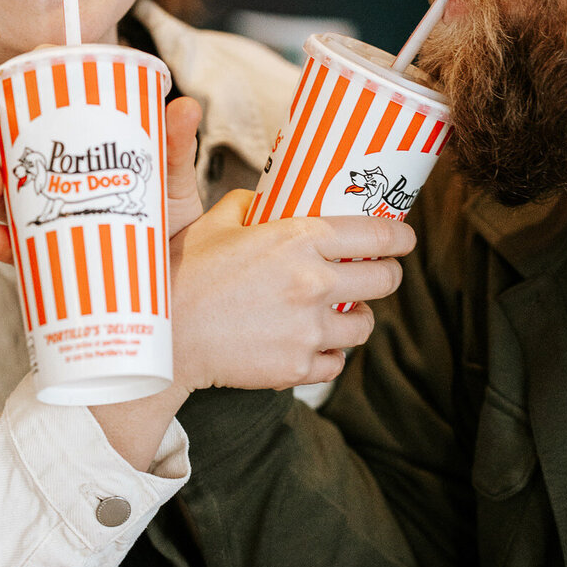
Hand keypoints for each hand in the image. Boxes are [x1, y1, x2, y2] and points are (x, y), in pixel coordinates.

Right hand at [0, 93, 206, 261]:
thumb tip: (187, 107)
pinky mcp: (42, 255)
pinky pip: (14, 249)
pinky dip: (1, 243)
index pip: (30, 107)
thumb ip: (174, 143)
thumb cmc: (163, 210)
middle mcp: (44, 177)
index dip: (16, 85)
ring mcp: (39, 215)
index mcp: (66, 145)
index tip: (21, 69)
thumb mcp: (170, 173)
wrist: (172, 270)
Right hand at [167, 190, 414, 395]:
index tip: (404, 239)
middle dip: (387, 276)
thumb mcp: (215, 223)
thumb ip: (249, 205)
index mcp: (299, 239)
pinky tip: (312, 346)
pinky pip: (336, 364)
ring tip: (340, 315)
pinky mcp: (297, 367)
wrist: (162, 337)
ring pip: (365, 326)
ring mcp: (308, 329)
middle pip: (385, 280)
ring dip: (356, 319)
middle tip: (378, 275)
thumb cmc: (184, 275)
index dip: (400, 237)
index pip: (376, 235)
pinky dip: (328, 357)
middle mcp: (313, 283)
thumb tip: (267, 198)